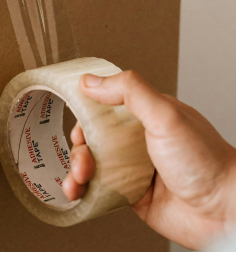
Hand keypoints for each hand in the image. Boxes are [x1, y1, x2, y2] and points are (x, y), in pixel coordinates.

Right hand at [61, 71, 235, 249]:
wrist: (224, 212)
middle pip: (92, 136)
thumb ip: (130, 91)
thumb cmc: (206, 162)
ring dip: (76, 170)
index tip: (73, 117)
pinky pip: (96, 188)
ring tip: (79, 180)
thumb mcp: (165, 115)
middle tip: (82, 157)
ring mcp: (132, 167)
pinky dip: (81, 189)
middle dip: (79, 147)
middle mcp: (136, 139)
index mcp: (145, 114)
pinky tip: (77, 192)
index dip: (84, 110)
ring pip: (90, 163)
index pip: (104, 104)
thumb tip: (92, 80)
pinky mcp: (129, 193)